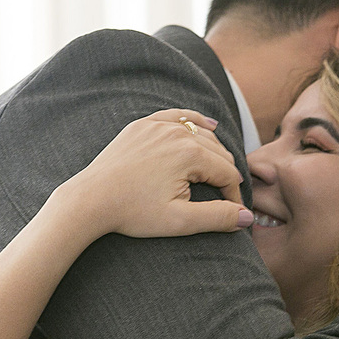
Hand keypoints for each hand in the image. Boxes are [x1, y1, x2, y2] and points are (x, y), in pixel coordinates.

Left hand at [60, 109, 251, 238]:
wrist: (90, 199)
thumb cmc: (132, 213)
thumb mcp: (179, 221)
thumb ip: (218, 218)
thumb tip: (248, 218)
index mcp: (190, 153)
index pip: (227, 173)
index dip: (233, 196)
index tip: (231, 215)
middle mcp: (177, 132)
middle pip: (217, 152)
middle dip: (225, 175)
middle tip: (225, 199)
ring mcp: (158, 125)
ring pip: (200, 134)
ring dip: (213, 153)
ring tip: (220, 174)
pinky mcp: (142, 125)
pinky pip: (177, 116)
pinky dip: (194, 121)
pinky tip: (208, 126)